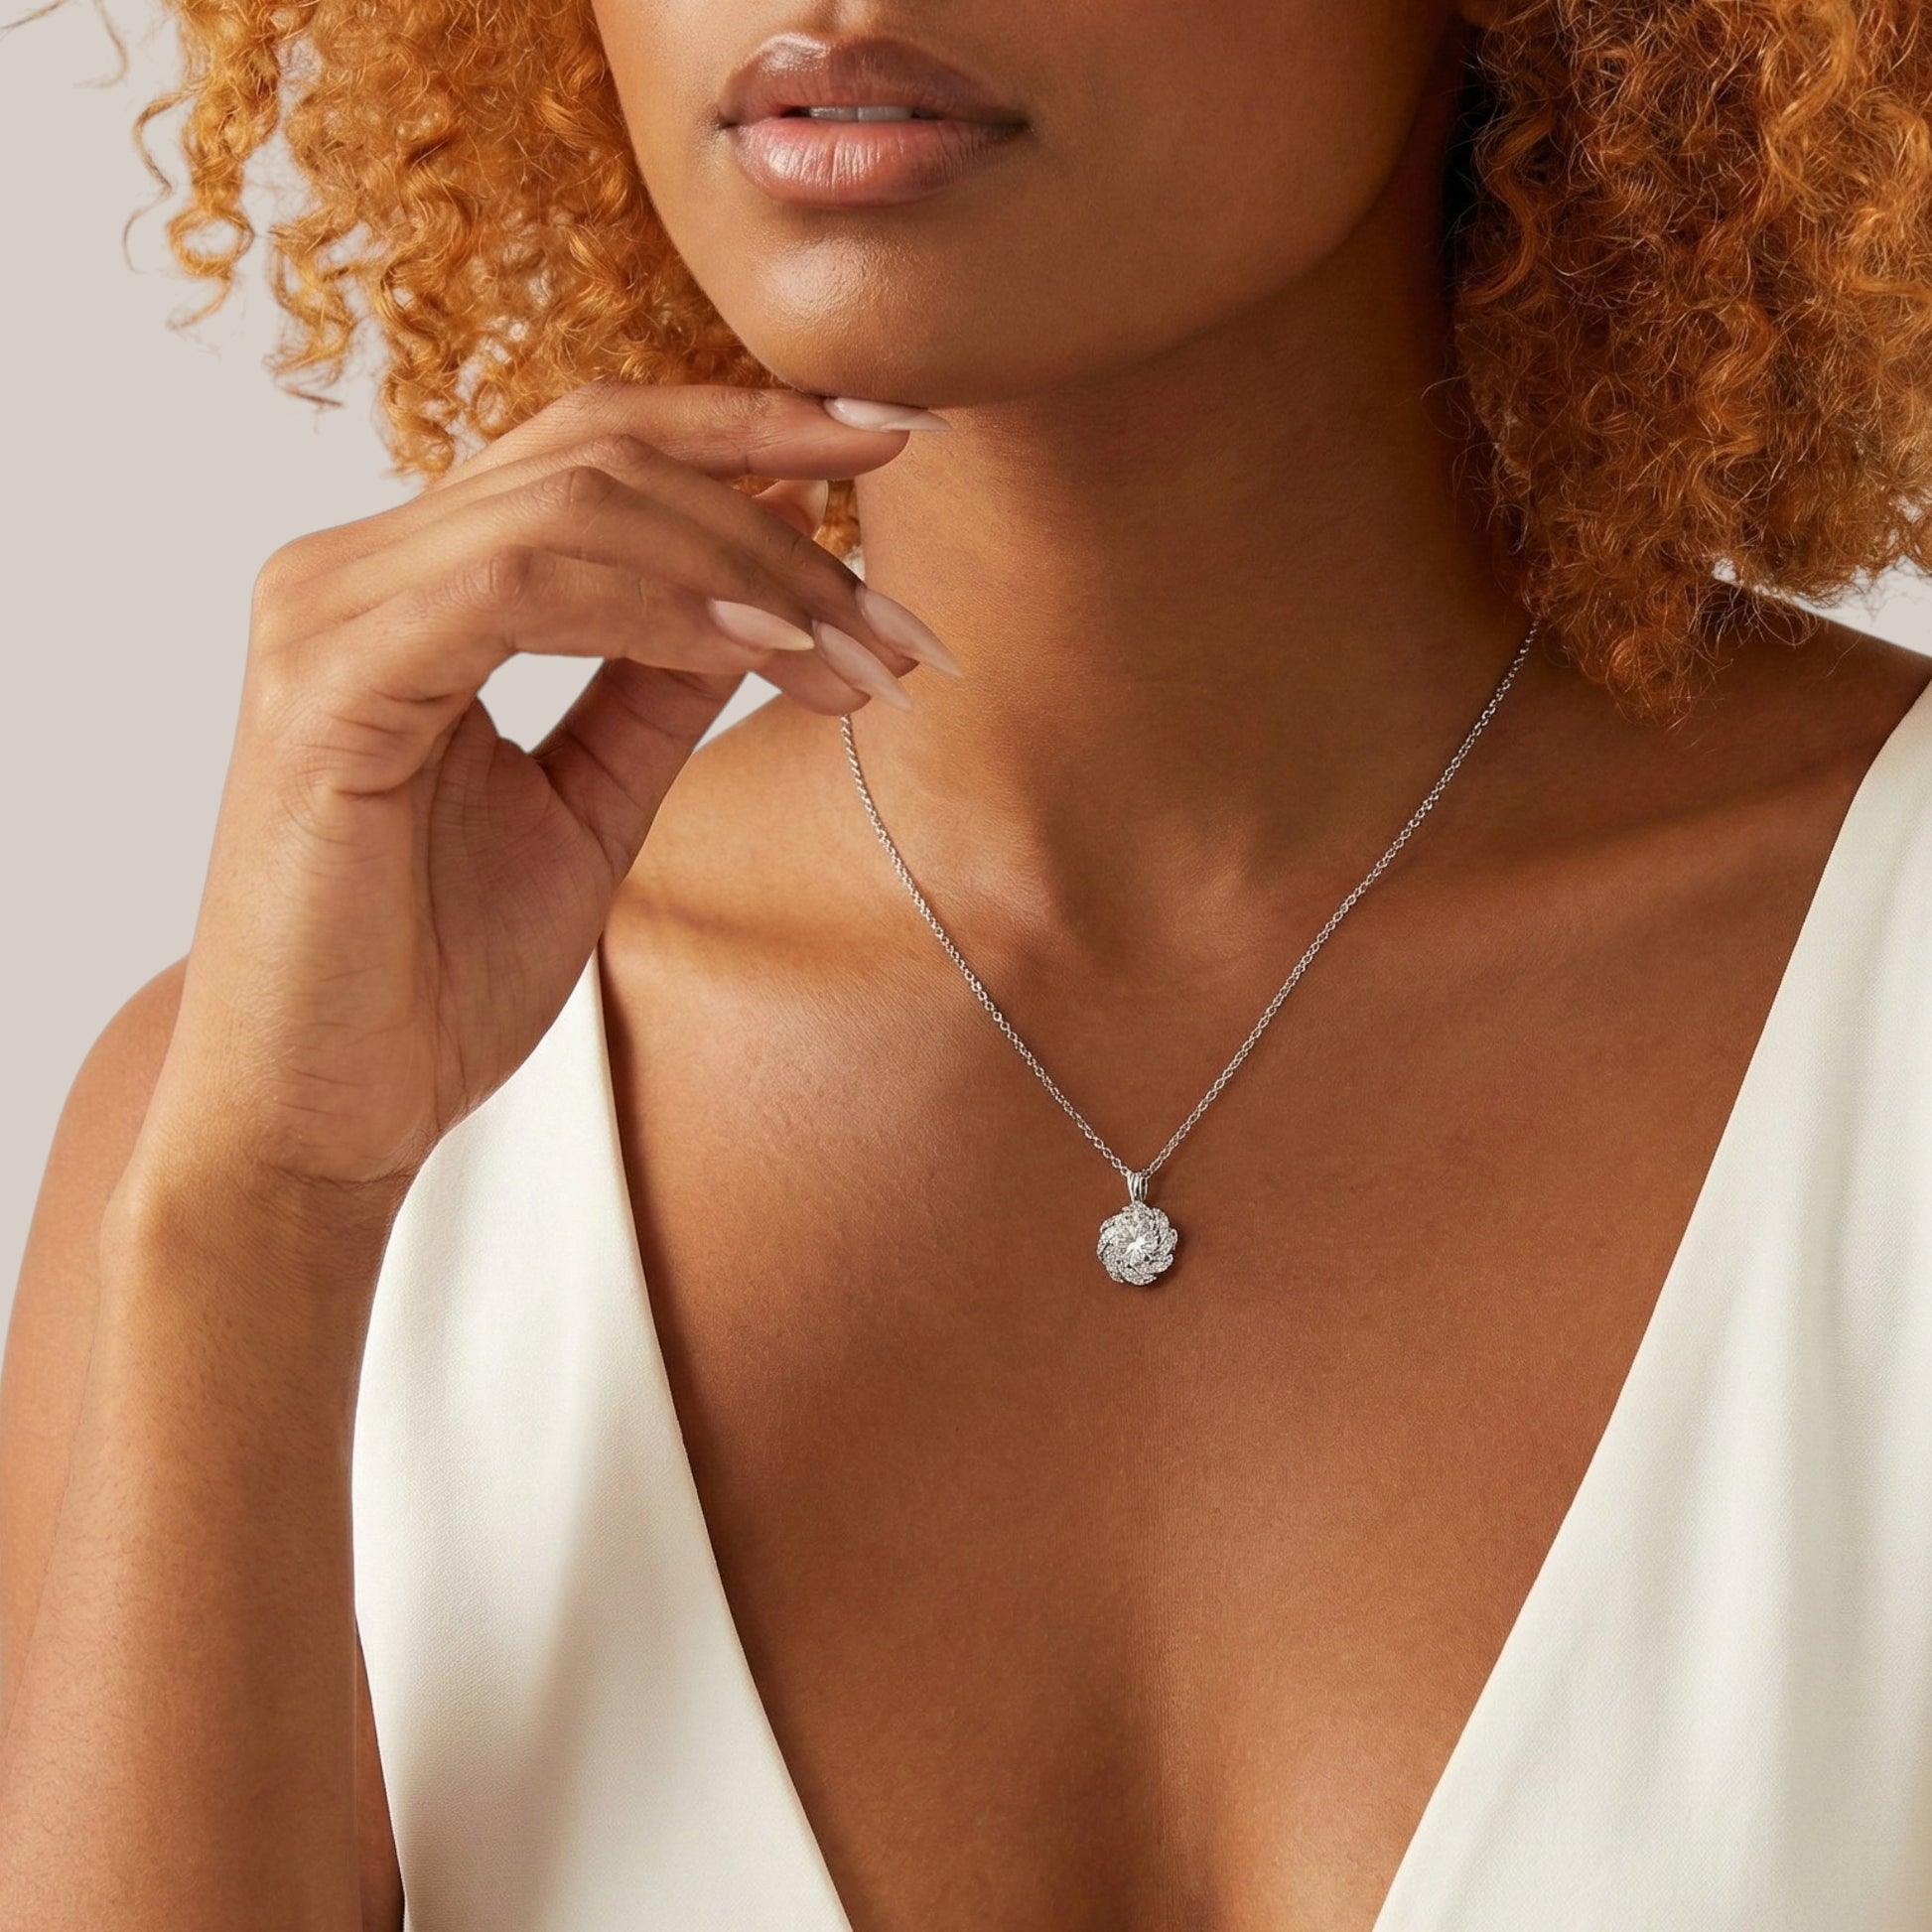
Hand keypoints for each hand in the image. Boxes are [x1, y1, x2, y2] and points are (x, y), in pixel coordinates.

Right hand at [118, 381, 943, 1228]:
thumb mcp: (591, 804)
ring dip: (746, 570)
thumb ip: (658, 683)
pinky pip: (516, 589)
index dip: (748, 426)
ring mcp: (329, 617)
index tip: (892, 442)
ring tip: (855, 657)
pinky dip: (657, 605)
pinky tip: (759, 648)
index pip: (594, 446)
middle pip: (598, 451)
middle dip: (778, 514)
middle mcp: (357, 570)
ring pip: (573, 504)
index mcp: (414, 586)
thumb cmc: (435, 972)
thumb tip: (770, 576)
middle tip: (898, 622)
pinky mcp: (325, 689)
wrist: (322, 1116)